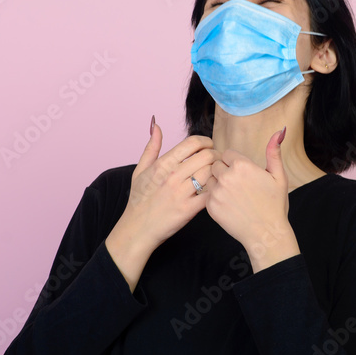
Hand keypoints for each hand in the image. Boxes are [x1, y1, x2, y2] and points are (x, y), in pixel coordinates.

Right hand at [115, 121, 220, 254]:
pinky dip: (216, 190)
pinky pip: (209, 194)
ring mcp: (181, 193)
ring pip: (210, 173)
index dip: (205, 141)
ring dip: (217, 171)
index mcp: (163, 164)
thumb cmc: (139, 199)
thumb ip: (151, 147)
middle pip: (206, 156)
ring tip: (217, 174)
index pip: (192, 143)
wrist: (137, 229)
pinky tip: (215, 190)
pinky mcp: (188, 210)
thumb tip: (156, 125)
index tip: (209, 146)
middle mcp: (172, 177)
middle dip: (216, 155)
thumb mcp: (140, 170)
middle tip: (217, 160)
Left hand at [201, 127, 299, 271]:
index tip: (243, 174)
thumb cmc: (274, 205)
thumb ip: (274, 152)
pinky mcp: (210, 206)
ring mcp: (216, 192)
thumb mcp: (279, 176)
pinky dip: (215, 198)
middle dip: (224, 171)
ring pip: (209, 179)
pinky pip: (207, 194)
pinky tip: (229, 205)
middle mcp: (226, 176)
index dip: (234, 162)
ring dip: (217, 184)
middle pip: (216, 164)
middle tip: (238, 186)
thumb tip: (280, 130)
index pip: (226, 153)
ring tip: (233, 195)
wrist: (266, 234)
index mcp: (242, 165)